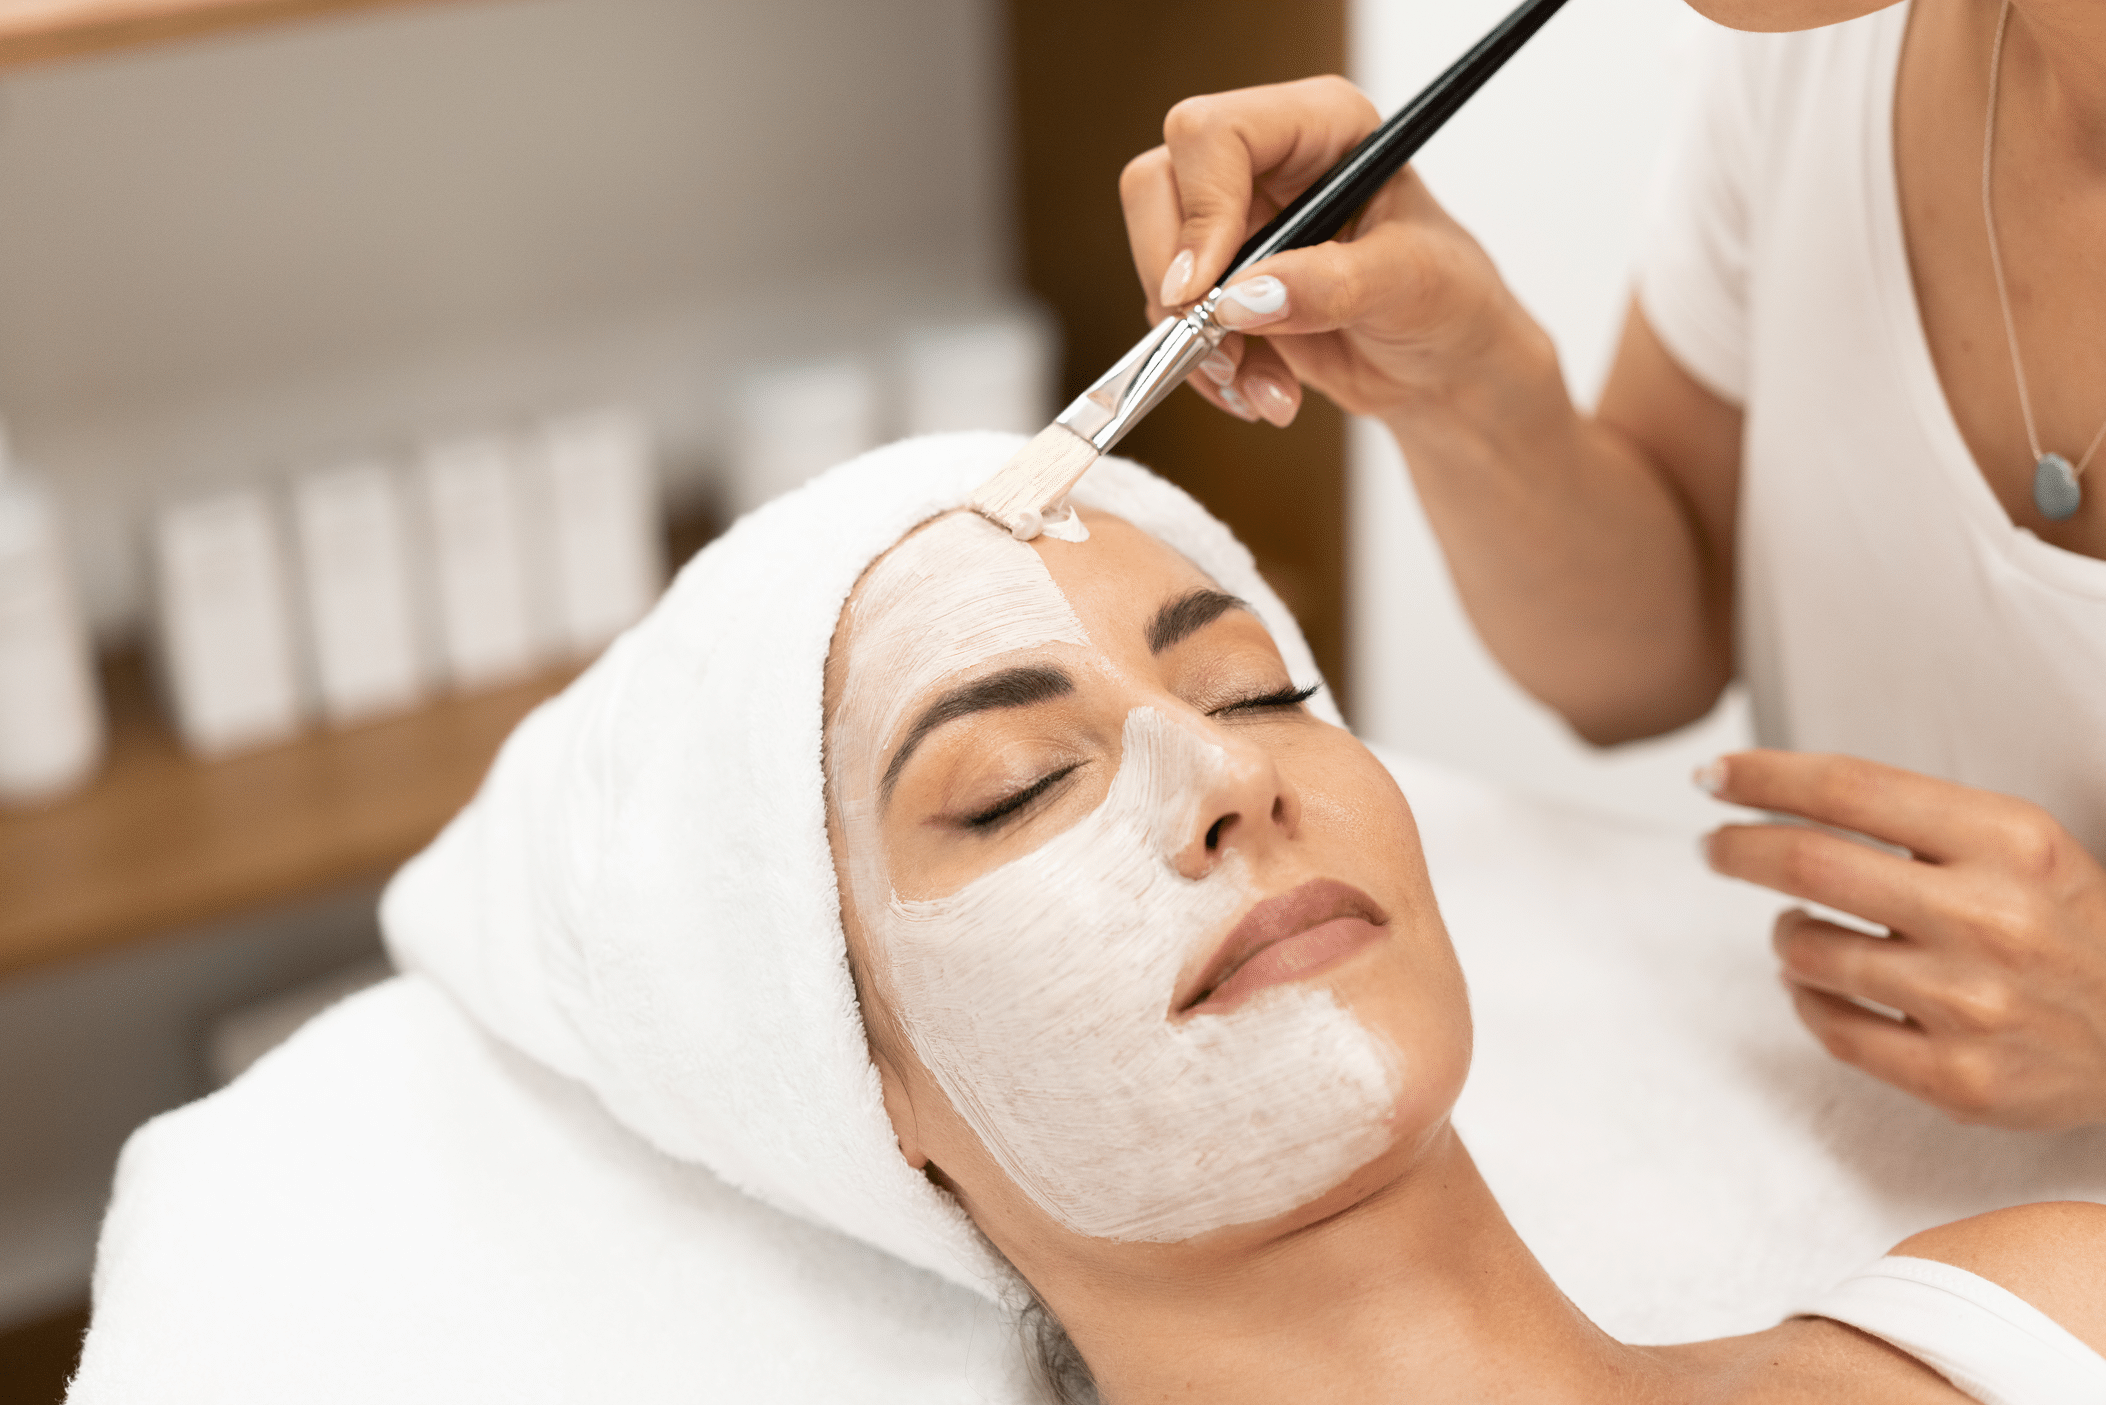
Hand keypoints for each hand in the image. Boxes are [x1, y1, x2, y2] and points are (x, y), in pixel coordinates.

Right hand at [1118, 76, 1530, 429]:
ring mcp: (1234, 221)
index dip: (1200, 210)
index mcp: (1319, 124)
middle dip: (1178, 282)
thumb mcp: (1408, 285)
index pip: (1216, 135)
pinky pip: (1169, 319)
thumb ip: (1330, 284)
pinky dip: (1206, 368)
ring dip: (1196, 340)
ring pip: (1156, 261)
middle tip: (1217, 345)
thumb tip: (1243, 298)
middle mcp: (1264, 160)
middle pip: (1157, 187)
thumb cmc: (1448, 300)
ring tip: (1265, 387)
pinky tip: (1263, 391)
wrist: (1443, 365)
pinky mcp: (1218, 281)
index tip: (1205, 290)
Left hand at [1699, 750, 2105, 1128]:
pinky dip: (1805, 997)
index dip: (1764, 777)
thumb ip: (1917, 818)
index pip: (1851, 788)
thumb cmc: (2066, 926)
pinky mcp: (1959, 1080)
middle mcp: (1991, 917)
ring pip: (1809, 951)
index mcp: (2010, 841)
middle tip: (1715, 846)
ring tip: (1797, 926)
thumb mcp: (2022, 846)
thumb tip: (1779, 796)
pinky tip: (1815, 983)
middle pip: (1809, 862)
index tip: (1713, 775)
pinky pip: (1833, 1028)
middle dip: (1737, 848)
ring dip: (1783, 932)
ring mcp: (1973, 1004)